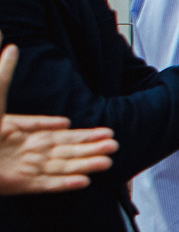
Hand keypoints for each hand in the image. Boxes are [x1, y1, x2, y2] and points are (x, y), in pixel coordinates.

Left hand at [0, 38, 114, 193]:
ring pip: (61, 166)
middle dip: (88, 146)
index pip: (46, 130)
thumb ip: (4, 73)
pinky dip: (66, 184)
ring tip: (109, 159)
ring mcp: (21, 169)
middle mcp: (22, 151)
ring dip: (85, 163)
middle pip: (62, 149)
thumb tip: (11, 46)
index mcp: (15, 131)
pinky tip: (85, 181)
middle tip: (114, 142)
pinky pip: (47, 185)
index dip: (66, 130)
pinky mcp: (19, 185)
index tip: (75, 125)